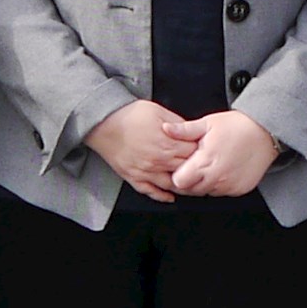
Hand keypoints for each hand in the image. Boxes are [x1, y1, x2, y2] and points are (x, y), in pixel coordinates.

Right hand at [85, 100, 199, 202]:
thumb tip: (190, 131)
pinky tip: (170, 196)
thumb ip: (176, 123)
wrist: (102, 123)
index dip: (200, 151)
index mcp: (167, 144)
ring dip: (182, 185)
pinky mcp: (133, 177)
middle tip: (201, 167)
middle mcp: (159, 161)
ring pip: (171, 185)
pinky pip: (151, 192)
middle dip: (195, 168)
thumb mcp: (157, 111)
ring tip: (189, 182)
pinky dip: (162, 196)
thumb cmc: (128, 115)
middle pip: (185, 170)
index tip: (204, 150)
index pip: (193, 153)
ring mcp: (146, 172)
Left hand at [167, 112, 278, 201]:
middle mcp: (217, 177)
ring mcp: (229, 186)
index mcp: (205, 161)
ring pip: (206, 193)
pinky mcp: (239, 190)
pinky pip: (222, 193)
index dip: (176, 175)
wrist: (265, 133)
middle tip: (193, 166)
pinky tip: (221, 170)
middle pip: (191, 191)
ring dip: (203, 184)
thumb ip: (185, 130)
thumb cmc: (237, 126)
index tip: (180, 166)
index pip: (179, 182)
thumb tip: (166, 128)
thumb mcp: (208, 123)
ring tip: (209, 166)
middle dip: (188, 181)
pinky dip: (218, 185)